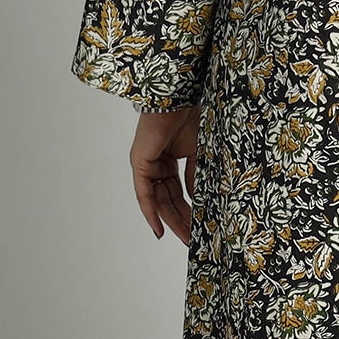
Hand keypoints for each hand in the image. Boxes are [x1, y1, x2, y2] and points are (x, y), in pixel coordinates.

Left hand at [130, 105, 199, 241]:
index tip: (199, 226)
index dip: (188, 210)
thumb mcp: (197, 153)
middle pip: (170, 200)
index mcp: (170, 161)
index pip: (179, 192)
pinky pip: (145, 195)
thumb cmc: (188, 117)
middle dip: (182, 220)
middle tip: (194, 238)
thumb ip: (194, 176)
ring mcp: (147, 166)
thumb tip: (198, 199)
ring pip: (159, 201)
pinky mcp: (140, 165)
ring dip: (172, 220)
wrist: (178, 100)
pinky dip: (151, 213)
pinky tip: (159, 230)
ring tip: (186, 237)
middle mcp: (157, 165)